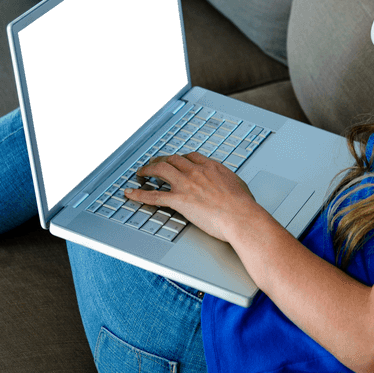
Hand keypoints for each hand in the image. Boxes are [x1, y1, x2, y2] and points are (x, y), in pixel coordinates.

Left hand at [124, 152, 258, 244]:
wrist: (241, 216)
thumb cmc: (243, 205)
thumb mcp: (238, 184)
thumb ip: (228, 181)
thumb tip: (230, 185)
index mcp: (211, 167)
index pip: (190, 156)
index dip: (180, 158)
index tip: (176, 161)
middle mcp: (197, 171)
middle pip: (173, 159)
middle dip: (161, 160)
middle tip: (154, 163)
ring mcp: (186, 184)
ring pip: (160, 170)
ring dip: (148, 169)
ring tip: (141, 172)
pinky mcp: (179, 200)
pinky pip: (154, 195)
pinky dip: (138, 193)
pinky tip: (130, 193)